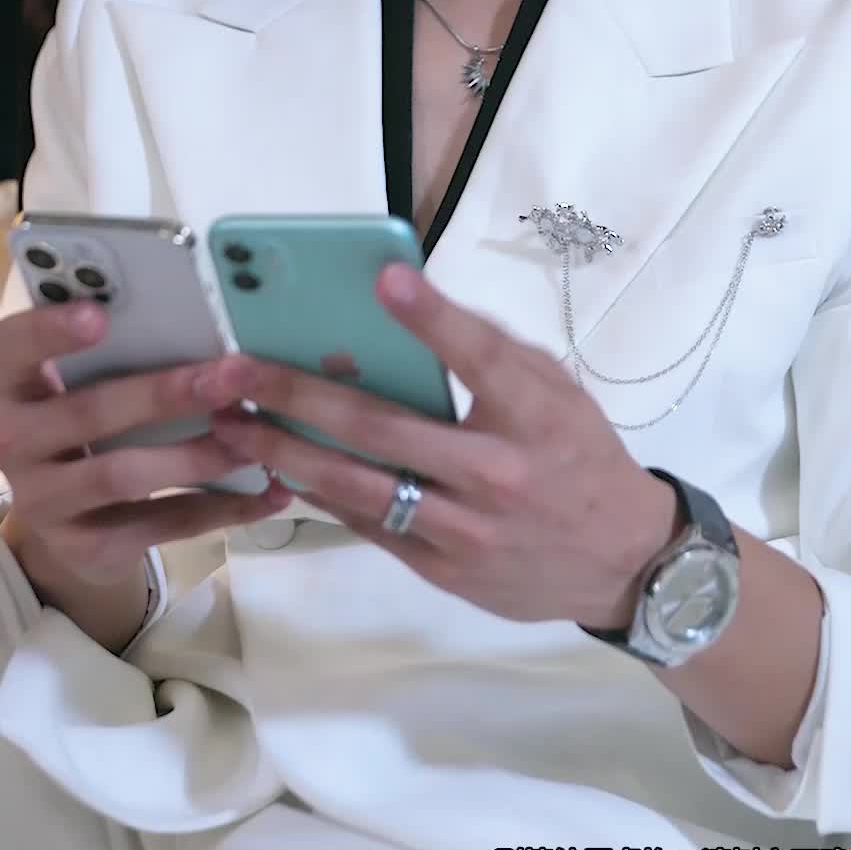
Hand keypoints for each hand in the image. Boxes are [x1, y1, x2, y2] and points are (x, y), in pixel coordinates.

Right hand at [0, 300, 292, 588]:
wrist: (69, 524)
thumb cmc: (91, 426)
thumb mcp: (86, 386)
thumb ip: (123, 353)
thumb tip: (215, 320)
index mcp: (16, 385)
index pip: (12, 348)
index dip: (50, 329)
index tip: (100, 315)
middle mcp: (16, 443)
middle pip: (88, 411)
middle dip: (165, 394)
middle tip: (229, 379)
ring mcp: (44, 501)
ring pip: (123, 474)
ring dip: (197, 456)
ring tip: (255, 441)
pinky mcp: (83, 547)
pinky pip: (160, 526)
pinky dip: (221, 509)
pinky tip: (267, 494)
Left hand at [212, 265, 676, 626]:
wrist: (621, 559)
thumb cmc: (577, 452)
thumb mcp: (552, 389)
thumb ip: (486, 353)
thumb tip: (403, 307)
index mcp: (532, 415)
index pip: (477, 357)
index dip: (431, 317)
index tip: (383, 279)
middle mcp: (497, 473)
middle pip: (383, 428)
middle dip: (298, 395)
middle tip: (234, 370)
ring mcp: (466, 529)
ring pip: (360, 486)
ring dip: (285, 451)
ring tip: (229, 423)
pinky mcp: (445, 570)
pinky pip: (370, 526)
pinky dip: (320, 494)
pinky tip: (278, 465)